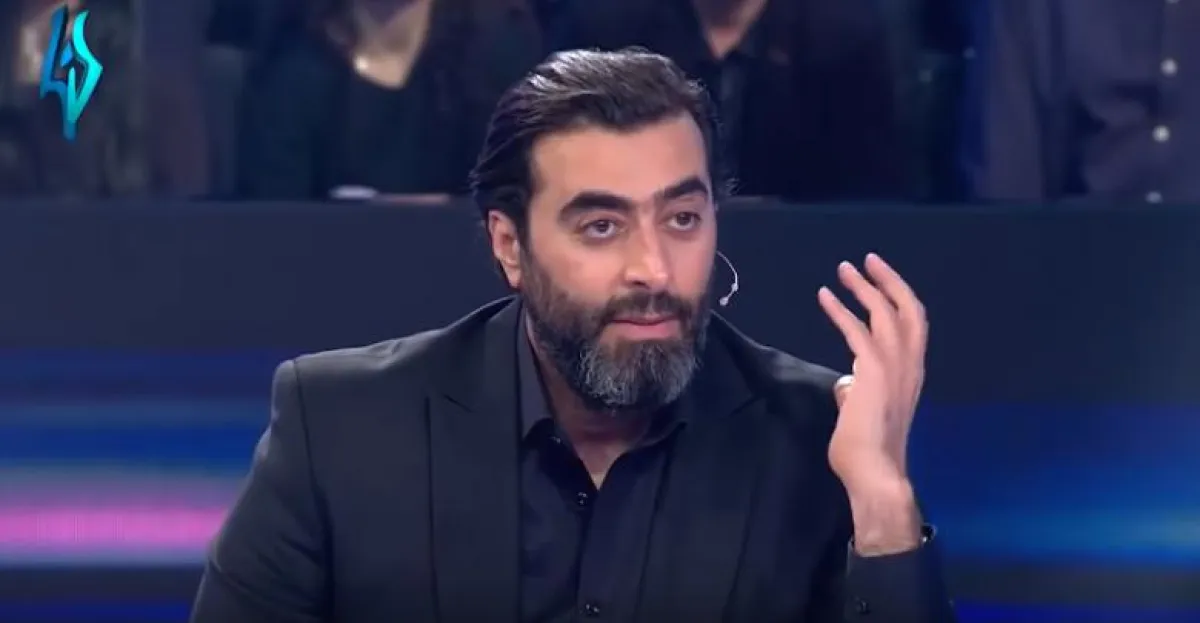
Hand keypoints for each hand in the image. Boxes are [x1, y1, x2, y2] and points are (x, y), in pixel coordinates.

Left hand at [818, 254, 926, 552]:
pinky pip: (856, 331)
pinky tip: (824, 296)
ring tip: (843, 270)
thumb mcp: (865, 414)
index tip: (881, 280)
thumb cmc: (866, 451)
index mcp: (912, 374)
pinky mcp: (872, 373)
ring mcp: (894, 368)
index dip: (899, 298)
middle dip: (889, 281)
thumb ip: (859, 394)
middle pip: (907, 310)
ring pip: (885, 313)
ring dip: (863, 287)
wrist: (875, 473)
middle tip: (867, 261)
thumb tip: (847, 385)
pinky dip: (840, 310)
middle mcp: (909, 366)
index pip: (913, 326)